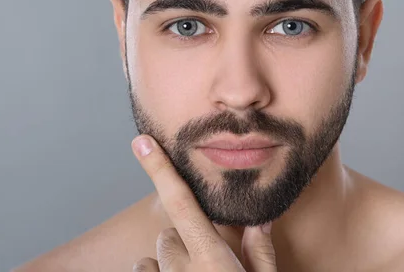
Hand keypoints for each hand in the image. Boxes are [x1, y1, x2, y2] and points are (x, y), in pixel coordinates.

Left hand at [130, 134, 276, 271]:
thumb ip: (258, 251)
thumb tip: (261, 220)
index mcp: (211, 259)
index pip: (181, 203)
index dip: (159, 169)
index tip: (142, 144)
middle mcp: (181, 269)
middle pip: (169, 234)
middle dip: (185, 240)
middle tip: (208, 261)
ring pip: (155, 255)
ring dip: (170, 260)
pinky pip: (144, 271)